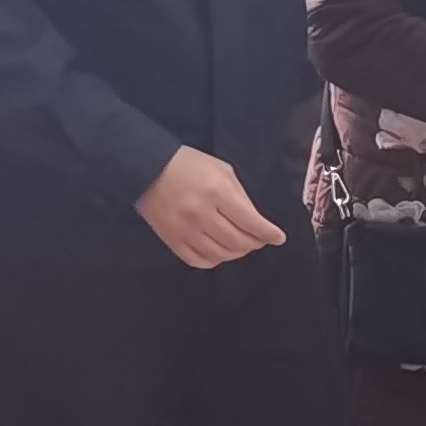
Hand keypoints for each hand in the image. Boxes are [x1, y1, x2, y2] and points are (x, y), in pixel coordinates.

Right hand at [137, 145, 287, 267]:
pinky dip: (214, 260)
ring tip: (241, 245)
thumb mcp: (222, 171)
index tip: (278, 238)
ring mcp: (185, 230)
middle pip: (238, 242)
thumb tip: (256, 221)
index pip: (251, 222)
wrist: (147, 168)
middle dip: (255, 244)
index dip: (269, 234)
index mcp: (217, 193)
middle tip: (259, 240)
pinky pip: (198, 260)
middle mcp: (201, 214)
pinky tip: (220, 252)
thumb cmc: (188, 165)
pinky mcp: (171, 239)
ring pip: (221, 255)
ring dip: (237, 253)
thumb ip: (241, 196)